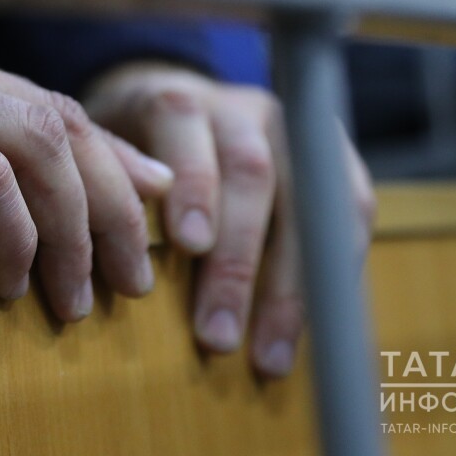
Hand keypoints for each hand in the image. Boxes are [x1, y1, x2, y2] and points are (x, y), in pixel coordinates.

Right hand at [0, 18, 173, 321]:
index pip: (29, 96)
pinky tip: (6, 279)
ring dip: (73, 222)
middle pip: (47, 112)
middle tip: (133, 272)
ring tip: (83, 295)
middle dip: (110, 196)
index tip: (152, 200)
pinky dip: (9, 227)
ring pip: (26, 137)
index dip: (104, 151)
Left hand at [83, 62, 375, 376]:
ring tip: (269, 356)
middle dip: (237, 261)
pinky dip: (333, 276)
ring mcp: (294, 132)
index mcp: (178, 99)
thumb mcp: (105, 154)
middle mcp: (242, 108)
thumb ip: (112, 182)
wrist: (180, 111)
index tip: (190, 245)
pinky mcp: (334, 160)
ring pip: (310, 199)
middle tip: (217, 335)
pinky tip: (313, 329)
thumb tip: (122, 234)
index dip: (193, 184)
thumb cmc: (132, 151)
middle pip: (251, 173)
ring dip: (292, 286)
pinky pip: (350, 213)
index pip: (185, 126)